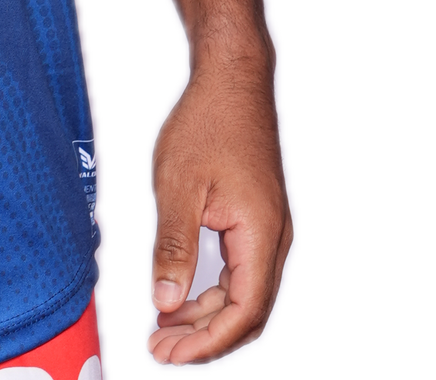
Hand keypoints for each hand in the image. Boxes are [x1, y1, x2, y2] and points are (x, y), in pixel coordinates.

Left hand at [145, 56, 292, 366]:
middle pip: (247, 313)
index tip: (169, 354)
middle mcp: (273, 240)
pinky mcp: (256, 221)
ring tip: (164, 329)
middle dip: (205, 338)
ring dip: (206, 317)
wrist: (231, 81)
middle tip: (161, 351)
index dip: (207, 343)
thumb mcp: (178, 186)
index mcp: (260, 236)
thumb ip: (174, 248)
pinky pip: (240, 272)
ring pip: (244, 295)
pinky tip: (181, 296)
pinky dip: (212, 292)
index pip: (243, 314)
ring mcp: (268, 231)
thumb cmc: (208, 123)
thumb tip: (167, 303)